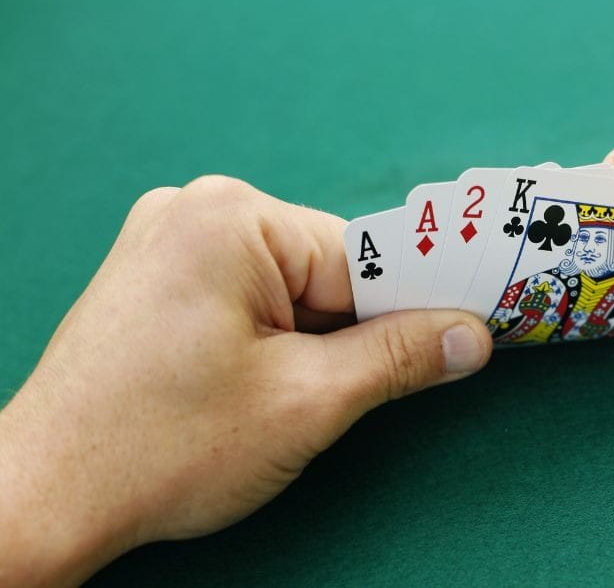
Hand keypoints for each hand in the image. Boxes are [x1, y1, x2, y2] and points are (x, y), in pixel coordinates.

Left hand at [0, 177, 491, 585]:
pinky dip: (272, 339)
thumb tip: (473, 335)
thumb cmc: (164, 446)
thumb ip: (400, 357)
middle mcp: (197, 209)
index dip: (414, 309)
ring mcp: (168, 240)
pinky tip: (252, 387)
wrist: (46, 498)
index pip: (363, 257)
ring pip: (290, 289)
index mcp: (231, 217)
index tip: (465, 340)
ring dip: (310, 343)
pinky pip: (249, 296)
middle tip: (346, 395)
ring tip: (282, 401)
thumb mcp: (307, 402)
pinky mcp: (156, 276)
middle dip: (351, 334)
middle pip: (326, 271)